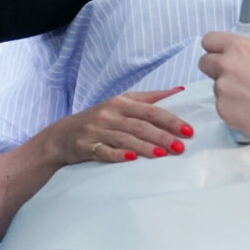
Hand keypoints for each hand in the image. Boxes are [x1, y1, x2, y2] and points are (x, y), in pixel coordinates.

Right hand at [40, 87, 192, 164]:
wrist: (61, 136)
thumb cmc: (99, 119)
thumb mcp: (121, 103)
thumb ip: (149, 98)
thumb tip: (179, 90)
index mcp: (121, 102)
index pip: (151, 110)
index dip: (170, 120)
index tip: (188, 130)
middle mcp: (109, 114)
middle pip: (140, 126)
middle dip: (162, 136)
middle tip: (180, 148)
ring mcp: (97, 130)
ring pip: (125, 138)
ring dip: (145, 147)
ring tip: (162, 155)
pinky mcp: (86, 146)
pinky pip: (104, 151)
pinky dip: (118, 154)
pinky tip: (131, 159)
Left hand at [199, 32, 249, 145]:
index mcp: (240, 48)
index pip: (209, 40)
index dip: (215, 48)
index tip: (221, 54)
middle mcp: (226, 65)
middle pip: (204, 62)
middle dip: (214, 68)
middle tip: (232, 77)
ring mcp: (220, 88)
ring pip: (215, 86)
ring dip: (227, 90)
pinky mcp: (220, 108)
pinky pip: (221, 104)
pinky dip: (231, 107)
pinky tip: (249, 111)